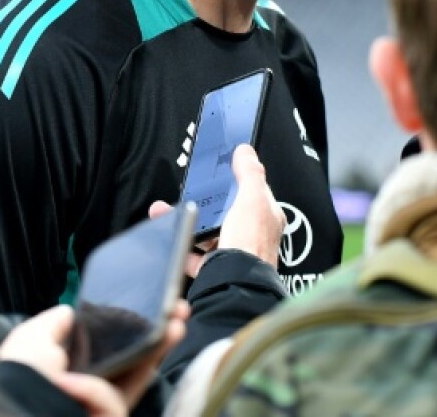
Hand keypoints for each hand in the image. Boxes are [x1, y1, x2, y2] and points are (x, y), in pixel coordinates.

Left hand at [0, 302, 189, 415]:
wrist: (19, 413)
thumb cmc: (21, 380)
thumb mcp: (29, 340)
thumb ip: (53, 323)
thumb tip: (70, 310)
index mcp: (73, 364)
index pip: (110, 342)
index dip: (132, 323)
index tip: (151, 303)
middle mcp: (91, 384)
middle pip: (135, 354)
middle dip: (158, 331)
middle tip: (176, 310)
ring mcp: (104, 404)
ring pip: (140, 371)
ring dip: (162, 345)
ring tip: (178, 320)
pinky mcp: (112, 415)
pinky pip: (118, 396)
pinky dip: (97, 390)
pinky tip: (75, 385)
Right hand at [149, 144, 283, 273]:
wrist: (235, 284)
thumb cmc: (251, 244)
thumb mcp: (252, 200)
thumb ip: (249, 173)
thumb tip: (246, 151)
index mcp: (266, 216)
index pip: (252, 190)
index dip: (237, 178)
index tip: (220, 169)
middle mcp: (251, 235)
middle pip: (227, 211)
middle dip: (206, 200)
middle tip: (191, 190)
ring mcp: (233, 252)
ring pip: (208, 231)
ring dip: (189, 220)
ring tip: (171, 209)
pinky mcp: (215, 268)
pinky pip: (195, 253)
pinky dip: (181, 243)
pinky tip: (170, 234)